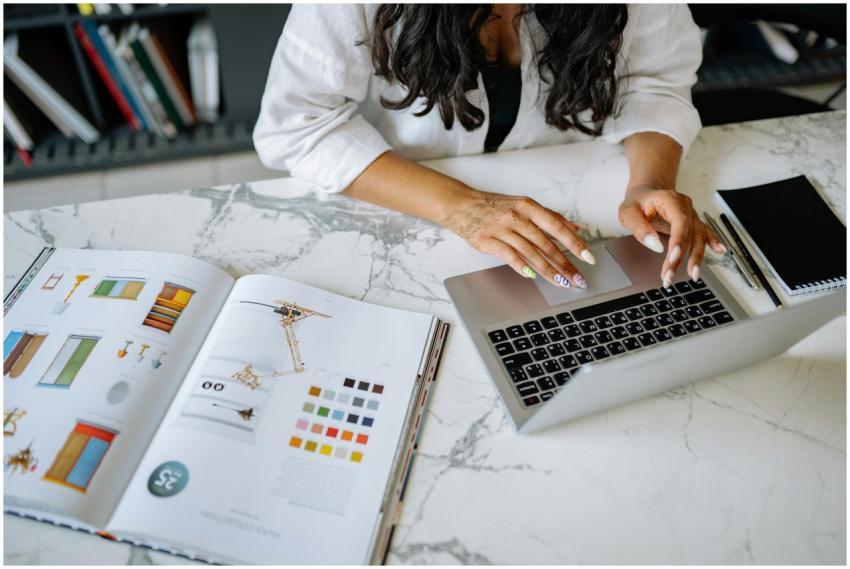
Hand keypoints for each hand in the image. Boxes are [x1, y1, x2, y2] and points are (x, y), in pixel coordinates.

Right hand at [441, 191, 594, 287]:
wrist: (462, 205)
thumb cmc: (494, 207)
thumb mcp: (523, 205)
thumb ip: (549, 216)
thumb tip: (575, 228)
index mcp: (528, 207)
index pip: (557, 227)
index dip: (574, 243)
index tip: (588, 257)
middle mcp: (517, 217)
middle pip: (546, 244)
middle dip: (565, 264)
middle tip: (578, 279)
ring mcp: (502, 229)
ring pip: (530, 252)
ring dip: (548, 270)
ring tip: (561, 282)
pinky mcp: (488, 241)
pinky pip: (508, 255)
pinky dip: (521, 266)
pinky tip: (532, 276)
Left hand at [618, 184, 725, 286]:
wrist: (646, 193)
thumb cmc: (637, 203)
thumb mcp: (628, 213)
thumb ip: (639, 228)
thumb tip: (655, 245)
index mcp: (669, 199)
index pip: (679, 221)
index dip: (678, 240)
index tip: (673, 257)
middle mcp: (684, 206)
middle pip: (689, 233)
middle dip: (682, 257)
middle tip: (670, 276)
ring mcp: (690, 215)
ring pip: (698, 237)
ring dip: (696, 257)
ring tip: (693, 275)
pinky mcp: (692, 223)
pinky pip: (705, 232)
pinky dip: (713, 241)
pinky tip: (720, 250)